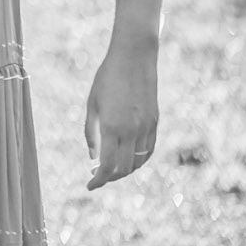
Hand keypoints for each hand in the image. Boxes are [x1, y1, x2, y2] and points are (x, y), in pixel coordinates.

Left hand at [83, 35, 158, 189]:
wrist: (134, 59)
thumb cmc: (106, 78)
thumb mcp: (92, 104)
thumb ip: (91, 132)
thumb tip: (92, 158)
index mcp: (112, 126)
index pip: (107, 166)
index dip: (98, 180)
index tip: (89, 187)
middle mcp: (132, 131)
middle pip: (123, 169)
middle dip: (109, 178)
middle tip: (96, 177)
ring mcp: (147, 128)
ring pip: (138, 163)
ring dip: (124, 171)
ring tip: (109, 169)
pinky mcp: (155, 123)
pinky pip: (148, 151)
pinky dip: (138, 161)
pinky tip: (127, 159)